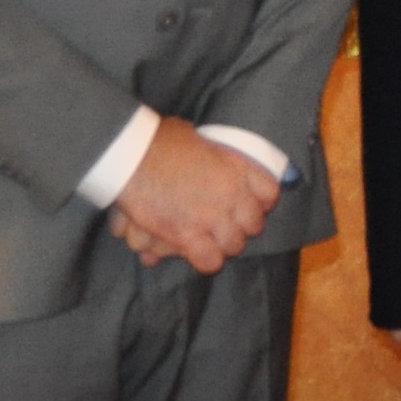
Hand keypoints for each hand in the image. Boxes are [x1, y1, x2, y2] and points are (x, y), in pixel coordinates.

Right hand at [113, 126, 278, 272]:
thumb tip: (210, 160)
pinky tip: (196, 251)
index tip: (251, 203)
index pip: (269, 193)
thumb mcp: (198, 138)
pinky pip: (210, 261)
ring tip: (211, 240)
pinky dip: (205, 259)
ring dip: (224, 244)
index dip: (261, 201)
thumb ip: (213, 155)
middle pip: (254, 225)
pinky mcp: (187, 236)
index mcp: (237, 167)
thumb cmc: (159, 140)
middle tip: (226, 223)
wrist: (131, 155)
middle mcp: (231, 194)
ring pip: (234, 246)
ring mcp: (211, 217)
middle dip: (241, 226)